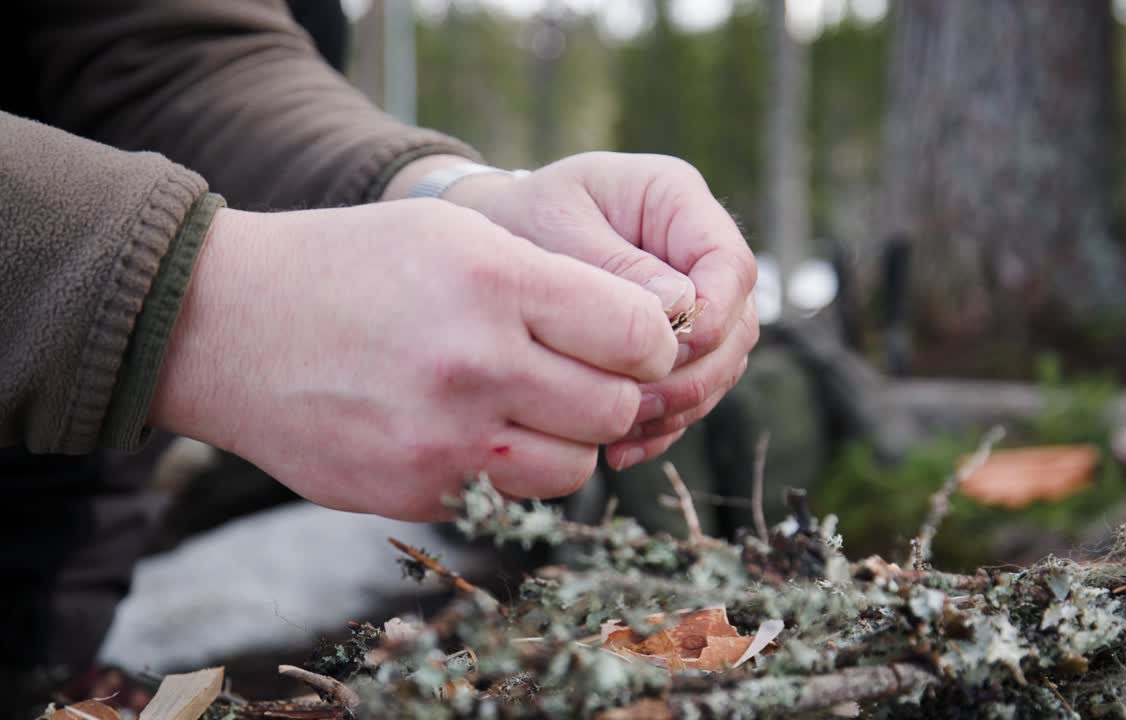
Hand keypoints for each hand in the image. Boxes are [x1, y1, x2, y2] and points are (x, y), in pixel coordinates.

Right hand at [149, 200, 677, 519]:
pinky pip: (511, 496)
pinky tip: (477, 430)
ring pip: (575, 467)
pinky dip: (513, 469)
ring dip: (569, 440)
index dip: (651, 340)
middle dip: (617, 393)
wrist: (227, 324)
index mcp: (495, 284)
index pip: (640, 335)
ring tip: (530, 404)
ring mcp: (443, 440)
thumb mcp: (457, 237)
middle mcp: (475, 366)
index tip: (631, 337)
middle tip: (585, 373)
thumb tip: (651, 339)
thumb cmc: (353, 266)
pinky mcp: (415, 492)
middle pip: (617, 409)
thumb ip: (557, 284)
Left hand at [402, 152, 759, 470]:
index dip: (715, 312)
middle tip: (633, 402)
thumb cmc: (519, 220)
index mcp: (676, 200)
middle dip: (694, 374)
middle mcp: (696, 250)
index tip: (669, 347)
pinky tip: (617, 449)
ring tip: (617, 430)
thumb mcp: (553, 227)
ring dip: (678, 407)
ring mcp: (695, 302)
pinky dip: (660, 427)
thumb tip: (678, 307)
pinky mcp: (677, 346)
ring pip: (720, 368)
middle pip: (736, 325)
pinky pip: (690, 395)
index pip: (730, 263)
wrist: (493, 238)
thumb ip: (612, 267)